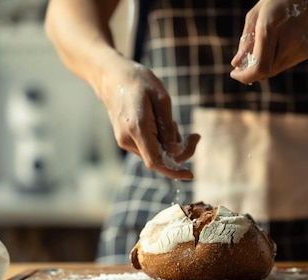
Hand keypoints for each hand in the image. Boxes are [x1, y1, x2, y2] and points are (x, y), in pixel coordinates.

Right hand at [98, 56, 199, 179]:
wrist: (111, 76)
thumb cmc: (139, 82)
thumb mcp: (161, 99)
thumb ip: (168, 127)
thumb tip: (175, 151)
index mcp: (137, 128)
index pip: (156, 162)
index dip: (174, 171)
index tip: (190, 175)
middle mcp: (127, 139)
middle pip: (159, 159)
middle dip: (180, 151)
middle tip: (195, 136)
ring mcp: (124, 141)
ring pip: (155, 154)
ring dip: (170, 144)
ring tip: (171, 120)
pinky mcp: (126, 139)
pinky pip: (149, 147)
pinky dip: (161, 141)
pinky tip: (161, 122)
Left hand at [230, 0, 307, 83]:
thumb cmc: (279, 0)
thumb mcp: (257, 14)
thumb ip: (246, 41)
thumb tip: (236, 64)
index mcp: (271, 27)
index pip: (260, 67)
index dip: (245, 76)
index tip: (235, 73)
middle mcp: (289, 41)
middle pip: (267, 71)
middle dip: (252, 72)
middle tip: (243, 64)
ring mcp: (301, 48)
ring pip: (276, 69)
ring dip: (264, 66)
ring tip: (259, 50)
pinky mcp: (307, 52)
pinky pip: (286, 63)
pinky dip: (276, 60)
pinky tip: (277, 44)